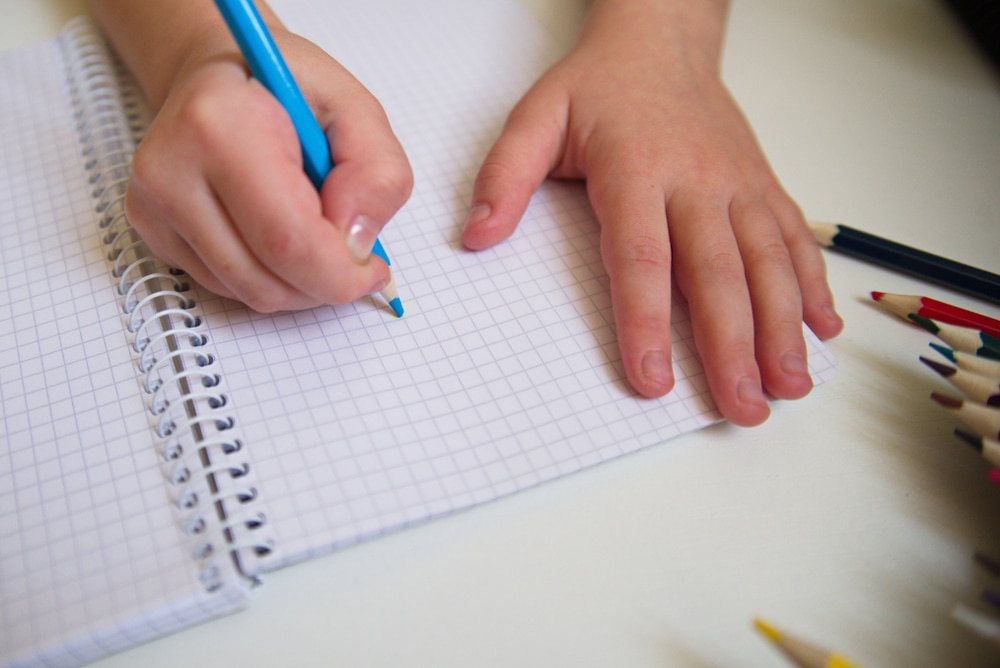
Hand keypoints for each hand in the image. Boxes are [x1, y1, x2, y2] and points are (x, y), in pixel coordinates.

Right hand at [125, 26, 411, 311]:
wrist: (219, 74)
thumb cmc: (285, 86)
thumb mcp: (356, 108)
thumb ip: (377, 173)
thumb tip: (357, 242)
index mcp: (221, 125)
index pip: (287, 240)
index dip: (340, 274)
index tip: (373, 269)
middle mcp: (173, 168)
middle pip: (267, 280)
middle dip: (326, 284)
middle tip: (356, 258)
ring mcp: (154, 206)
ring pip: (249, 293)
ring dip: (300, 285)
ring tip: (317, 234)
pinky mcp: (152, 231)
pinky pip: (228, 288)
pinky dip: (270, 277)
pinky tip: (280, 233)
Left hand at [461, 1, 841, 425]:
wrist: (661, 41)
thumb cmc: (600, 86)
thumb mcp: (537, 117)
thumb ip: (505, 175)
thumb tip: (477, 236)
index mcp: (636, 170)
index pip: (642, 258)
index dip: (646, 322)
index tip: (652, 378)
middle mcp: (697, 181)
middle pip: (718, 273)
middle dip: (734, 346)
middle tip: (743, 407)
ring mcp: (737, 184)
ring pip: (768, 262)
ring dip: (783, 327)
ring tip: (790, 384)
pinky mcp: (762, 185)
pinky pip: (794, 237)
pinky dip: (812, 284)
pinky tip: (823, 328)